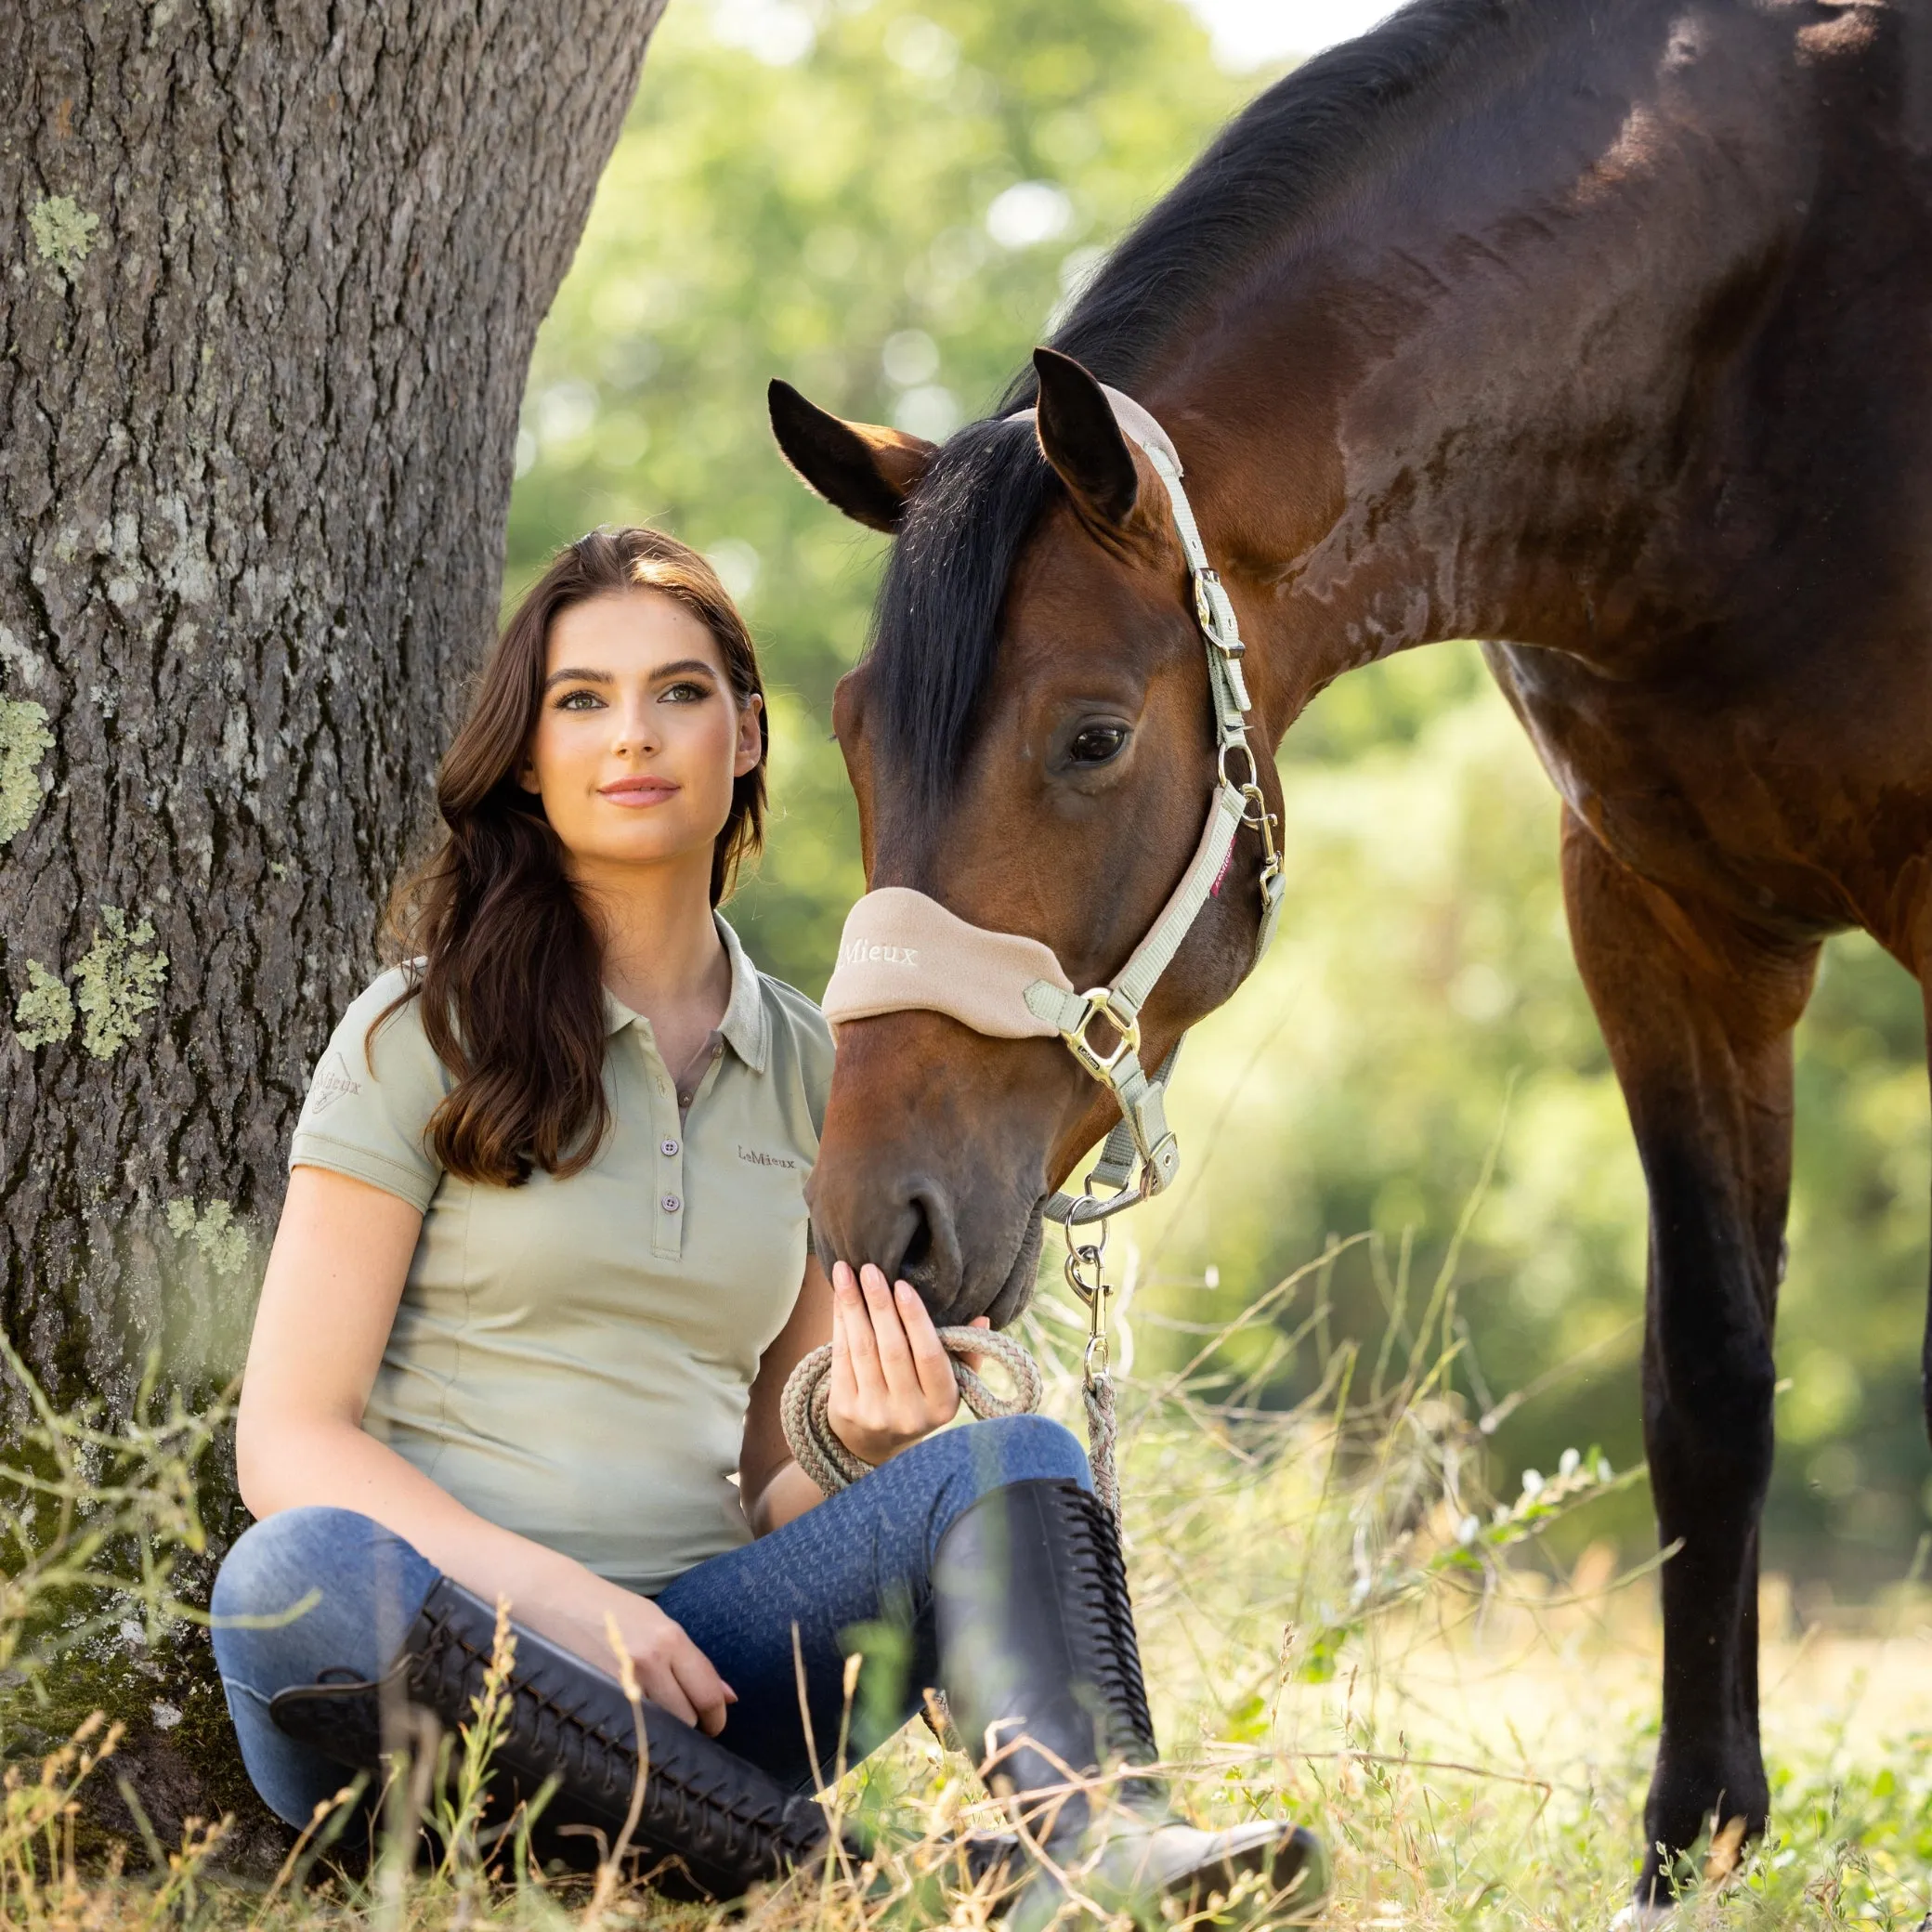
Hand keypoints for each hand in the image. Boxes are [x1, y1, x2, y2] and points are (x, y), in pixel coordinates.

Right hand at [527, 1575, 735, 1735]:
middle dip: (692, 1727)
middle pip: (687, 1718)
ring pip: (661, 1731)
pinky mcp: (596, 1699)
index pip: (708, 1693)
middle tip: (686, 1726)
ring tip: (659, 1725)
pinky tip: (633, 1725)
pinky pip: (630, 1730)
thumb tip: (730, 1697)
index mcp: (669, 1640)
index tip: (715, 1725)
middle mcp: (650, 1662)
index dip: (717, 1718)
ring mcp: (621, 1683)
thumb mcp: (658, 1624)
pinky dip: (637, 1733)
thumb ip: (692, 1662)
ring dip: (665, 1733)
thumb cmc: (612, 1610)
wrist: (555, 1601)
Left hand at [826, 1260, 989, 1466]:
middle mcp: (909, 1413)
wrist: (877, 1442)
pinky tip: (840, 1297)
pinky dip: (840, 1323)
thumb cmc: (921, 1397)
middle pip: (892, 1350)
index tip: (903, 1285)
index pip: (930, 1356)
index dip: (915, 1320)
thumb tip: (982, 1317)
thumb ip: (965, 1352)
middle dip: (879, 1305)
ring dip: (852, 1307)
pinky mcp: (845, 1410)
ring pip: (862, 1350)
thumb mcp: (950, 1384)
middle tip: (870, 1269)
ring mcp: (874, 1413)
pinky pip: (841, 1357)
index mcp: (942, 1405)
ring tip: (845, 1273)